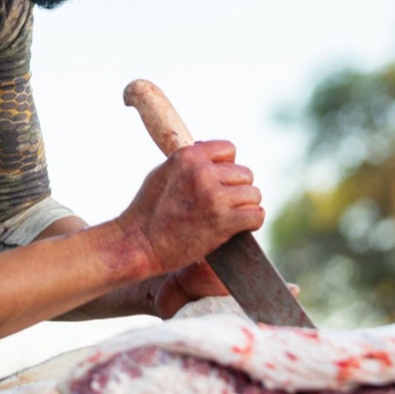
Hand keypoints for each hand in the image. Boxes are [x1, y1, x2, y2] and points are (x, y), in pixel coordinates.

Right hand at [120, 141, 263, 276]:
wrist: (139, 243)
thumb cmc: (147, 212)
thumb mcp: (163, 173)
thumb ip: (189, 163)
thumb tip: (211, 159)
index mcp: (188, 156)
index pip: (229, 149)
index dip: (226, 166)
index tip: (218, 181)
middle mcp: (203, 172)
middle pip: (245, 174)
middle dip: (237, 189)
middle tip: (222, 205)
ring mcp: (214, 196)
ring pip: (253, 195)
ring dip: (245, 207)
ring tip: (228, 217)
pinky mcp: (222, 221)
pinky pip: (256, 215)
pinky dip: (251, 223)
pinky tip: (238, 227)